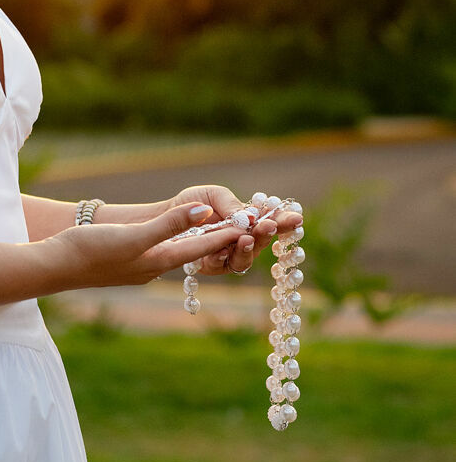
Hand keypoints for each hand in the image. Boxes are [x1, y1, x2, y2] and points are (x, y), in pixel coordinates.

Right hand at [46, 199, 249, 290]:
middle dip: (221, 241)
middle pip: (196, 253)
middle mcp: (154, 267)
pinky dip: (178, 243)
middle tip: (247, 229)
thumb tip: (205, 213)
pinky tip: (177, 238)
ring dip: (202, 242)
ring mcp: (139, 267)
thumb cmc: (89, 251)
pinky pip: (162, 253)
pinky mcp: (125, 262)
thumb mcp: (133, 236)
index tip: (253, 225)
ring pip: (180, 253)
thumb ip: (169, 225)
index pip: (202, 247)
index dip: (228, 234)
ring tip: (222, 231)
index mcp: (158, 261)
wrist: (53, 267)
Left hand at [166, 184, 302, 276]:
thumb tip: (250, 216)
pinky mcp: (211, 265)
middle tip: (269, 226)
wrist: (165, 215)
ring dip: (249, 248)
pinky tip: (222, 250)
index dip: (285, 221)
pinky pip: (222, 266)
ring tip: (247, 239)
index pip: (271, 221)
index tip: (296, 217)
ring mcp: (228, 254)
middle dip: (267, 234)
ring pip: (246, 258)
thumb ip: (231, 204)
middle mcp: (242, 239)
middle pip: (262, 242)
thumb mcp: (212, 195)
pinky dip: (224, 258)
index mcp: (247, 220)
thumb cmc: (192, 203)